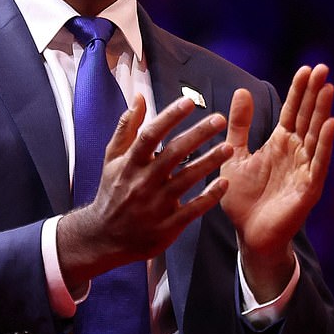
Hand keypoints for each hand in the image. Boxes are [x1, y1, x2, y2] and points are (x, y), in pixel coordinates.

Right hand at [57, 94, 231, 289]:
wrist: (104, 236)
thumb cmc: (112, 190)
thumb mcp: (112, 158)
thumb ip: (127, 127)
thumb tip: (139, 97)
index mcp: (130, 163)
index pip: (150, 135)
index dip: (169, 117)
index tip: (188, 101)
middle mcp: (142, 182)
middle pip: (173, 154)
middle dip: (198, 134)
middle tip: (219, 119)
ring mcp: (155, 205)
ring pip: (186, 180)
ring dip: (209, 162)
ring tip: (229, 147)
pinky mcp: (167, 226)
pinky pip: (192, 209)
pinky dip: (209, 197)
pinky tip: (224, 183)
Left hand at [220, 63, 333, 298]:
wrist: (247, 234)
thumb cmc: (241, 197)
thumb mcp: (234, 153)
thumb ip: (239, 125)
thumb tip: (242, 90)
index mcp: (279, 143)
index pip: (292, 111)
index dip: (299, 91)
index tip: (307, 69)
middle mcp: (295, 152)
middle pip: (307, 117)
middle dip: (314, 93)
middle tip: (322, 68)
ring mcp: (304, 169)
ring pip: (314, 135)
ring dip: (322, 112)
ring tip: (328, 88)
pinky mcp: (308, 188)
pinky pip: (318, 162)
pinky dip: (324, 144)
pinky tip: (330, 124)